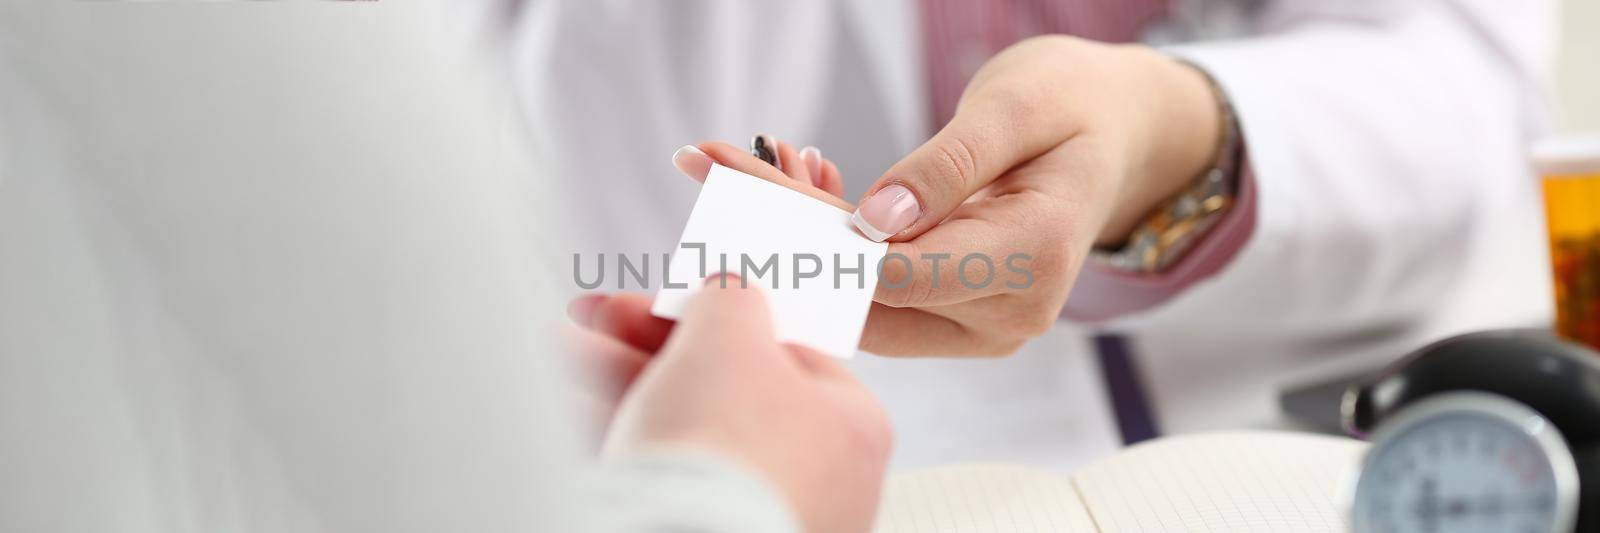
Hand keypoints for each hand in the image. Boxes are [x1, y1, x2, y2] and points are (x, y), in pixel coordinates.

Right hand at [576, 278, 891, 532]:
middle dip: (647, 347)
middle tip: (598, 317)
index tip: (670, 299)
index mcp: (854, 428)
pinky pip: (667, 478)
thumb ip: (731, 298)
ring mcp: (769, 516)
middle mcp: (822, 480)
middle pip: (725, 390)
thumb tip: (730, 291)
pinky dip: (622, 438)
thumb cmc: (726, 444)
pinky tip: (569, 405)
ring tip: (563, 351)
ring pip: (686, 434)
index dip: (721, 315)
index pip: (788, 353)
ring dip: (619, 383)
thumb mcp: (728, 331)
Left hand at [674, 38, 1216, 355]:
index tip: (740, 177)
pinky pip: (880, 291)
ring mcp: (983, 323)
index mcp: (1034, 260)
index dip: (811, 232)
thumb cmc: (1076, 105)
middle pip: (869, 295)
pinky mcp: (958, 316)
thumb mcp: (1018, 108)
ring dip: (802, 238)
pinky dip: (833, 242)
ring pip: (864, 301)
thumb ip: (949, 166)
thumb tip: (874, 222)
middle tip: (716, 160)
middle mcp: (1009, 314)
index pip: (898, 271)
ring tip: (757, 160)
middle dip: (787, 234)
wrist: (1118, 131)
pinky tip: (806, 179)